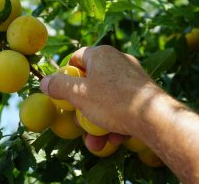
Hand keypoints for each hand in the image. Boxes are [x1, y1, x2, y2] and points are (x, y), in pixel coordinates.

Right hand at [40, 45, 162, 135]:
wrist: (155, 117)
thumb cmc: (112, 101)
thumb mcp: (79, 95)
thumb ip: (59, 86)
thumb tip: (43, 82)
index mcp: (100, 55)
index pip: (76, 58)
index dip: (66, 75)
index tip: (62, 92)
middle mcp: (117, 61)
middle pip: (90, 83)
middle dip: (82, 108)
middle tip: (78, 123)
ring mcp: (131, 77)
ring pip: (105, 99)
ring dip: (96, 122)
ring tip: (94, 143)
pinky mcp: (142, 92)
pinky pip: (121, 105)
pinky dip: (114, 122)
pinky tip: (113, 139)